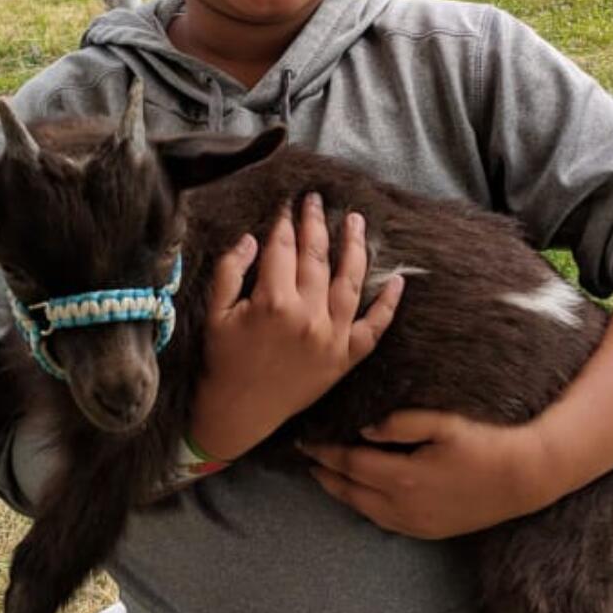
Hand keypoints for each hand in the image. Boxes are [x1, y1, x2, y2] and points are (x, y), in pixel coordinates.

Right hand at [187, 193, 403, 461]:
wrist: (238, 413)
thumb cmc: (222, 360)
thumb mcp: (214, 313)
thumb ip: (230, 271)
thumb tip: (252, 239)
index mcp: (272, 302)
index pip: (282, 248)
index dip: (284, 221)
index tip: (287, 203)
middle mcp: (307, 316)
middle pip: (317, 258)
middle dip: (316, 224)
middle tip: (317, 200)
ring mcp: (331, 338)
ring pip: (350, 283)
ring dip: (355, 248)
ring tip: (356, 221)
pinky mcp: (345, 359)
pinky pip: (373, 328)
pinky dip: (388, 305)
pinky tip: (398, 280)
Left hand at [303, 409, 556, 538]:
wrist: (524, 478)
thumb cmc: (485, 443)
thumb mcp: (444, 422)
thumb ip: (400, 423)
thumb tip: (364, 429)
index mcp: (404, 477)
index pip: (349, 464)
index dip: (324, 452)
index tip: (305, 440)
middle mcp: (404, 506)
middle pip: (350, 491)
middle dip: (324, 474)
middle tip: (305, 458)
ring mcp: (416, 523)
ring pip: (363, 510)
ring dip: (341, 492)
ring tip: (324, 475)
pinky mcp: (428, 531)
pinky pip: (383, 522)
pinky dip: (363, 507)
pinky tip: (359, 494)